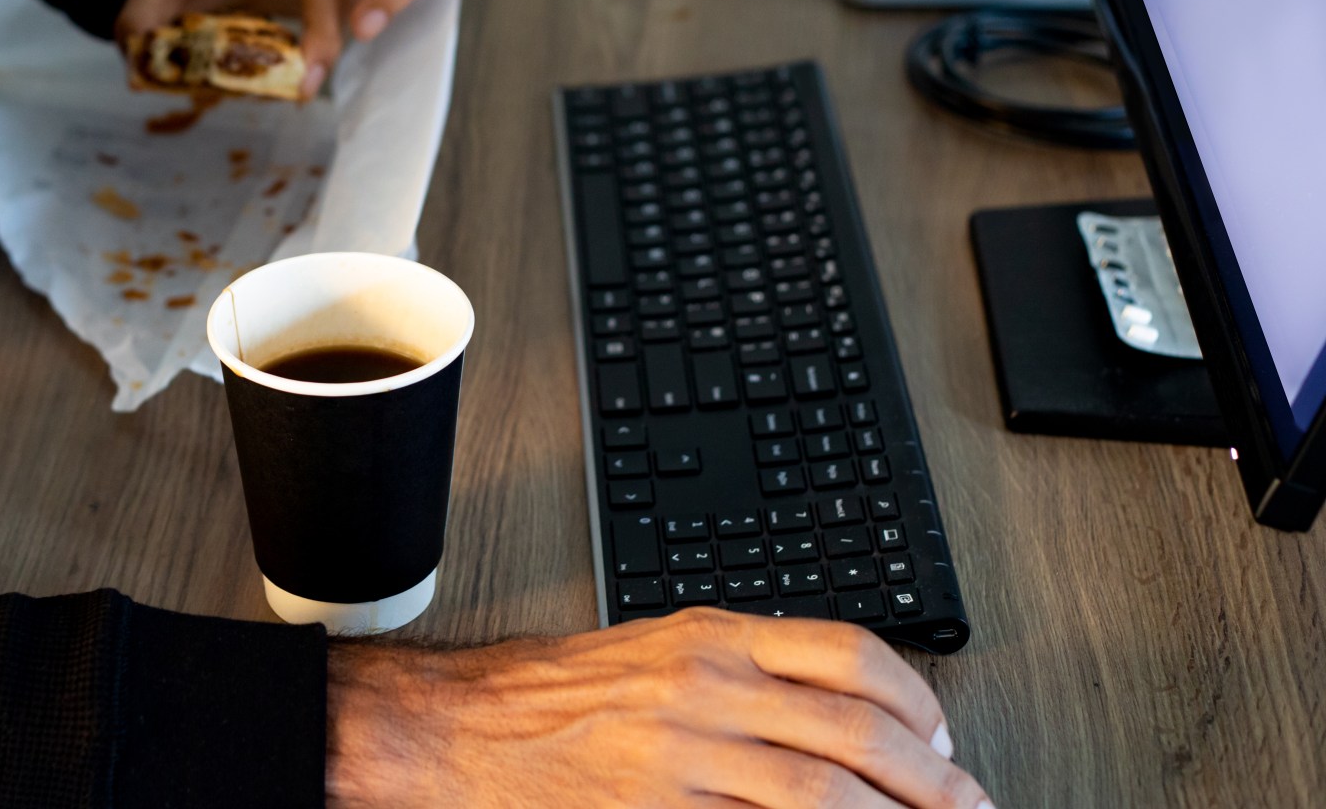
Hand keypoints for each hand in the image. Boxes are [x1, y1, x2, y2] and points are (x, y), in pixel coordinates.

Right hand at [327, 608, 993, 808]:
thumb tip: (839, 707)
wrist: (462, 730)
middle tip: (967, 806)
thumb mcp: (655, 651)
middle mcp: (705, 689)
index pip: (848, 653)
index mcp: (710, 637)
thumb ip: (742, 668)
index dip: (914, 699)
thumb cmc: (551, 695)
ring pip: (824, 791)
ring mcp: (684, 758)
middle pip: (855, 731)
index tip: (940, 737)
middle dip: (930, 780)